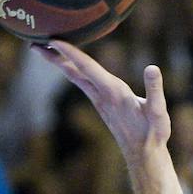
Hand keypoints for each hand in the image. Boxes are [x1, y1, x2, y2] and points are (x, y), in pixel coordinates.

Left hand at [34, 40, 169, 165]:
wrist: (143, 154)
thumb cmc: (153, 132)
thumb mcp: (159, 111)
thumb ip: (155, 89)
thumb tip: (153, 68)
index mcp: (113, 92)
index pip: (88, 67)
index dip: (71, 53)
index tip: (53, 39)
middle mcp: (102, 95)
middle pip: (73, 72)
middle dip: (54, 57)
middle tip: (33, 42)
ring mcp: (99, 100)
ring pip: (75, 77)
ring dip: (60, 62)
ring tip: (44, 48)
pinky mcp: (101, 104)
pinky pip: (82, 81)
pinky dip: (72, 69)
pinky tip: (69, 65)